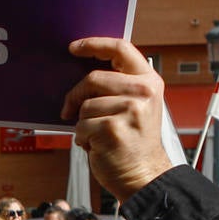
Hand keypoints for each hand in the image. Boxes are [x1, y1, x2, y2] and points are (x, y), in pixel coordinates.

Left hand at [62, 37, 175, 201]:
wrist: (143, 175)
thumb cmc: (133, 142)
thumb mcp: (137, 107)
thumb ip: (119, 86)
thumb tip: (82, 75)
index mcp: (149, 82)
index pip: (121, 49)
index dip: (94, 44)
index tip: (74, 47)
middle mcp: (143, 93)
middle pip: (93, 78)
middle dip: (76, 95)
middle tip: (69, 108)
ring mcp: (130, 110)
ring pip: (85, 105)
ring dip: (82, 123)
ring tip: (97, 135)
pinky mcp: (112, 128)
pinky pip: (81, 126)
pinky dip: (82, 138)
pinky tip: (96, 146)